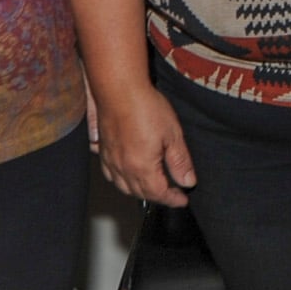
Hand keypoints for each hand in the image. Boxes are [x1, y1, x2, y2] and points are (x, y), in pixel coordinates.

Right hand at [94, 76, 195, 203]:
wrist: (118, 89)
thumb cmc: (145, 107)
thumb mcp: (173, 135)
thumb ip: (180, 162)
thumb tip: (188, 182)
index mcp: (142, 168)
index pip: (159, 194)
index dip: (173, 199)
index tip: (182, 200)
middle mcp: (123, 168)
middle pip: (140, 193)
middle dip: (157, 197)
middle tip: (171, 194)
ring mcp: (110, 159)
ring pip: (122, 186)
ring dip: (138, 191)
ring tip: (151, 188)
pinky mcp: (102, 149)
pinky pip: (109, 173)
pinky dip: (119, 180)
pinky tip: (125, 174)